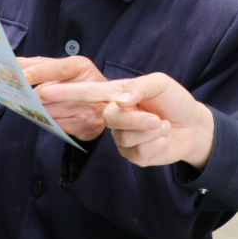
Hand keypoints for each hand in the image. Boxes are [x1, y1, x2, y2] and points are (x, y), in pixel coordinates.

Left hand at [24, 56, 108, 140]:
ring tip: (31, 107)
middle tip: (18, 97)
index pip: (58, 68)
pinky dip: (48, 122)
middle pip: (49, 93)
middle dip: (33, 97)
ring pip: (50, 112)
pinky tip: (45, 117)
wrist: (106, 104)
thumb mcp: (65, 67)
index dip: (39, 72)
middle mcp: (88, 86)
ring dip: (38, 111)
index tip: (22, 76)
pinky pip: (57, 126)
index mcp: (81, 66)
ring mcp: (88, 109)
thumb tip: (16, 63)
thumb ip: (40, 63)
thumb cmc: (79, 81)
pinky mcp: (86, 127)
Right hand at [35, 73, 214, 169]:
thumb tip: (119, 100)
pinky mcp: (133, 155)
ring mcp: (121, 137)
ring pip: (125, 137)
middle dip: (135, 120)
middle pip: (111, 118)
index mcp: (115, 94)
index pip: (86, 93)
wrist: (194, 125)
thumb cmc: (174, 100)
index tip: (43, 92)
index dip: (65, 93)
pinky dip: (157, 144)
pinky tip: (163, 138)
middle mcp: (115, 115)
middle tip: (156, 119)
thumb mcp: (160, 83)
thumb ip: (138, 87)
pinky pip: (138, 152)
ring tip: (164, 125)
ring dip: (151, 132)